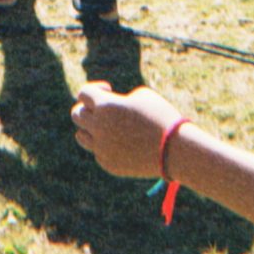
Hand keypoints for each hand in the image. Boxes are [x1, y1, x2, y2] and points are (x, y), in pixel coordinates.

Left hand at [71, 82, 185, 178]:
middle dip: (88, 108)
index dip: (95, 89)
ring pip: (81, 136)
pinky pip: (98, 152)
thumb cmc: (161, 116)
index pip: (84, 93)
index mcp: (105, 106)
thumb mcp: (141, 96)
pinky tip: (122, 142)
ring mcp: (102, 148)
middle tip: (103, 108)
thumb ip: (118, 100)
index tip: (109, 89)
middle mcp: (99, 128)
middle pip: (77, 115)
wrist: (175, 150)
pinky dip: (105, 145)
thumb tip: (110, 108)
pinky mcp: (109, 164)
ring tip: (108, 125)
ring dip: (90, 128)